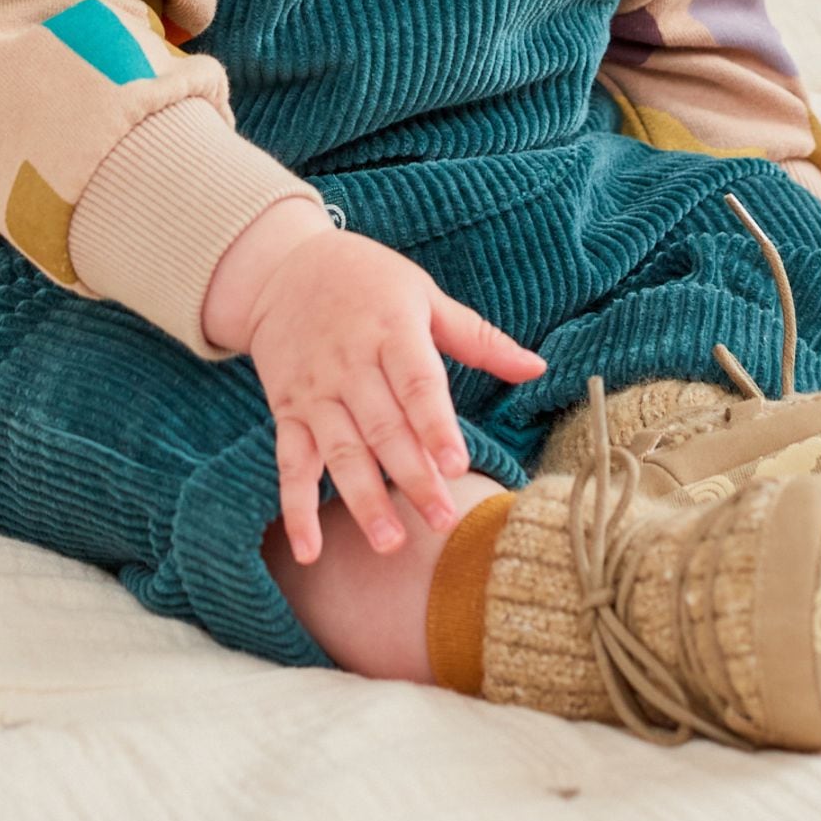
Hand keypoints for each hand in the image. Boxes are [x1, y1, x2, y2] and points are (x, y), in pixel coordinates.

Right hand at [204, 209, 545, 563]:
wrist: (282, 269)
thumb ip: (478, 337)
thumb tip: (538, 367)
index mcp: (390, 331)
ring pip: (341, 452)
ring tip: (391, 543)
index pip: (416, 384)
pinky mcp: (288, 411)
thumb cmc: (367, 280)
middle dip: (413, 478)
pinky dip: (296, 508)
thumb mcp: (423, 294)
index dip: (436, 426)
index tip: (459, 465)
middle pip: (383, 428)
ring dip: (364, 500)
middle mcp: (349, 364)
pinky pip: (290, 464)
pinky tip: (310, 551)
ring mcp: (316, 392)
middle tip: (443, 522)